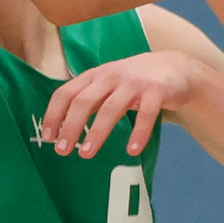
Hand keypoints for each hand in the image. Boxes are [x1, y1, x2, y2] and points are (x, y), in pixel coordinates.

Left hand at [40, 47, 207, 159]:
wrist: (176, 68)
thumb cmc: (134, 81)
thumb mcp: (107, 84)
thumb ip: (87, 100)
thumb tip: (60, 128)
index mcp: (95, 75)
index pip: (66, 93)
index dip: (54, 114)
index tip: (47, 137)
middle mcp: (111, 76)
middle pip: (84, 101)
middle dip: (70, 126)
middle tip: (61, 150)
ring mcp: (135, 83)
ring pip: (111, 108)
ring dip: (97, 132)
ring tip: (86, 154)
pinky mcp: (157, 91)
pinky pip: (146, 115)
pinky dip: (138, 133)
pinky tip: (132, 150)